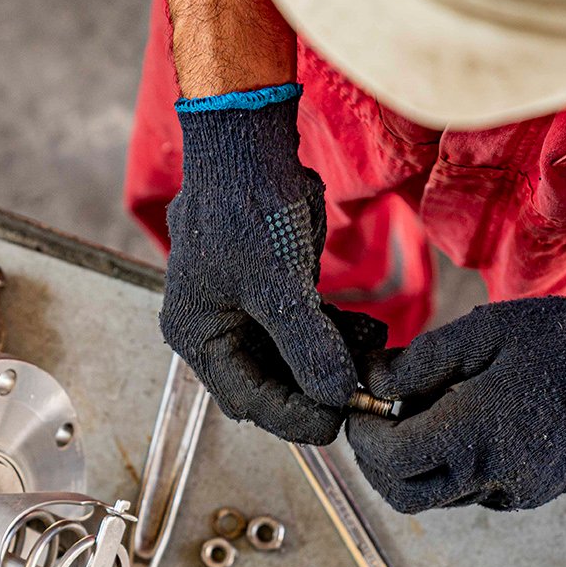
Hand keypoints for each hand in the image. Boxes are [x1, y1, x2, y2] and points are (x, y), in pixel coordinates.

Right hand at [160, 85, 386, 443]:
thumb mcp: (278, 284)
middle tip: (358, 397)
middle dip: (312, 392)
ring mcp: (244, 309)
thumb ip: (307, 343)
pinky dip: (331, 337)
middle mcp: (216, 328)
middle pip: (267, 383)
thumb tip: (335, 393)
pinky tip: (365, 337)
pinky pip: (303, 330)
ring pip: (289, 359)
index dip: (291, 416)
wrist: (249, 144)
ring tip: (368, 364)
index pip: (246, 397)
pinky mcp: (272, 291)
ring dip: (327, 365)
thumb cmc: (245, 208)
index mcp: (197, 333)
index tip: (335, 422)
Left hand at [346, 284, 565, 511]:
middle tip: (375, 422)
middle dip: (376, 465)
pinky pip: (471, 493)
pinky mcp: (531, 494)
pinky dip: (449, 470)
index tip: (358, 408)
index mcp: (476, 433)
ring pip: (437, 497)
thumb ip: (419, 362)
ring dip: (413, 468)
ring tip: (423, 415)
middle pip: (404, 496)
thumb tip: (372, 380)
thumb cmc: (558, 342)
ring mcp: (515, 491)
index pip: (391, 458)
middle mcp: (493, 474)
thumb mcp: (482, 332)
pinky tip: (460, 428)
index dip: (363, 436)